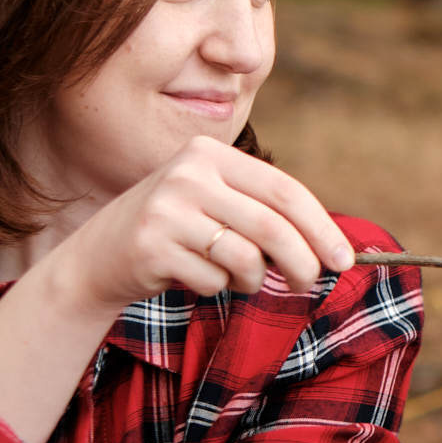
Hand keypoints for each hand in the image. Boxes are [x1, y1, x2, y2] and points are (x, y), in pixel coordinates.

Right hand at [38, 136, 355, 314]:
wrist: (98, 256)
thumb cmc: (176, 231)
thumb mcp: (216, 202)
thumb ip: (264, 212)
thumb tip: (330, 247)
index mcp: (211, 154)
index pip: (284, 189)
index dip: (320, 226)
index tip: (343, 258)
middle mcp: (188, 175)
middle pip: (271, 226)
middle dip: (302, 261)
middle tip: (310, 283)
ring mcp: (166, 210)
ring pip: (245, 258)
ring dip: (253, 280)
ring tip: (237, 277)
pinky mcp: (151, 247)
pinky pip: (213, 280)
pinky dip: (216, 288)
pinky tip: (193, 277)